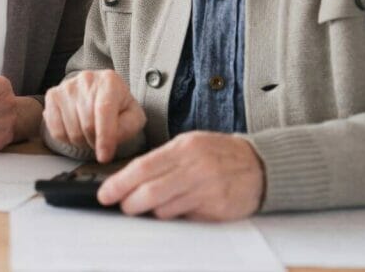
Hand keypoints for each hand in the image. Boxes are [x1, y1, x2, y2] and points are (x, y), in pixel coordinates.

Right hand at [43, 70, 145, 162]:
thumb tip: (111, 139)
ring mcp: (67, 87)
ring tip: (89, 132)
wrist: (99, 91)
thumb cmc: (118, 106)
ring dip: (82, 141)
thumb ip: (128, 127)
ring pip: (72, 131)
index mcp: (109, 81)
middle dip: (95, 141)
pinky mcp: (52, 96)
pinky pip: (56, 131)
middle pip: (87, 125)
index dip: (104, 137)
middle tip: (101, 140)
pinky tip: (75, 130)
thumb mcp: (133, 116)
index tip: (104, 157)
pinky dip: (67, 139)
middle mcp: (86, 80)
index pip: (104, 110)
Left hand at [97, 131, 264, 220]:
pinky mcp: (216, 209)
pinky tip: (176, 209)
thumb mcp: (190, 146)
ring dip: (151, 212)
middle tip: (122, 207)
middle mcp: (194, 167)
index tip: (105, 193)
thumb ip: (163, 160)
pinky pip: (184, 218)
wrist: (259, 165)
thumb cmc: (219, 154)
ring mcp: (206, 189)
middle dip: (130, 203)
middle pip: (150, 191)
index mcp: (184, 148)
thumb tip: (131, 179)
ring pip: (165, 208)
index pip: (143, 167)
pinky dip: (174, 216)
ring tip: (149, 209)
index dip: (120, 183)